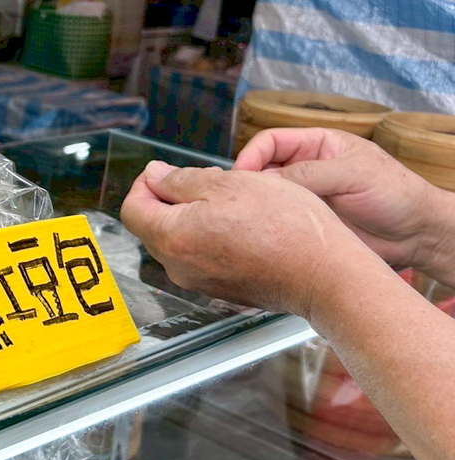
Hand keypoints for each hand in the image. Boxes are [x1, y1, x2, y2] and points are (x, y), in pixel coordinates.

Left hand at [120, 161, 379, 318]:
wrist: (326, 275)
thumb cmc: (283, 225)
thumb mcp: (228, 183)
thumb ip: (181, 179)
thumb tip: (152, 176)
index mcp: (172, 238)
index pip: (132, 208)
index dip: (145, 183)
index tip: (168, 170)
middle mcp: (179, 267)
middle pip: (154, 225)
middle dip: (173, 198)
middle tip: (210, 182)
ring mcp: (201, 282)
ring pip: (180, 240)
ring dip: (194, 216)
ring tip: (233, 202)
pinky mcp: (223, 289)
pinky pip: (202, 256)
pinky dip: (212, 236)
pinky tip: (245, 226)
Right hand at [235, 128, 452, 272]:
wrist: (418, 234)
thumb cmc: (396, 193)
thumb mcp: (353, 174)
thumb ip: (308, 174)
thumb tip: (265, 181)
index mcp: (318, 144)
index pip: (271, 141)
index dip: (252, 155)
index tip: (240, 175)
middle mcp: (307, 167)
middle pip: (263, 168)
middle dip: (249, 181)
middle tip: (239, 199)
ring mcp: (307, 195)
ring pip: (269, 195)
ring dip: (258, 203)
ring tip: (247, 216)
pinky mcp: (308, 220)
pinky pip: (280, 218)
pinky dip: (268, 222)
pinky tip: (263, 230)